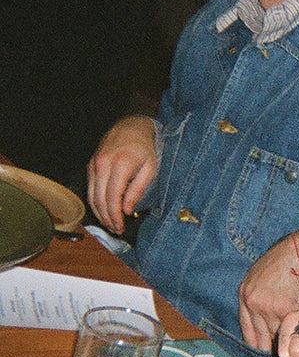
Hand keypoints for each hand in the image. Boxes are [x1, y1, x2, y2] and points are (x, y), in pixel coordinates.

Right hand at [87, 116, 157, 233]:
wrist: (131, 126)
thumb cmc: (145, 148)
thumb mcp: (150, 169)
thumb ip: (137, 190)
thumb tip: (126, 210)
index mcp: (120, 165)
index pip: (112, 198)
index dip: (115, 216)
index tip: (121, 227)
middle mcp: (103, 164)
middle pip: (99, 199)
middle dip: (106, 219)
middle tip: (116, 230)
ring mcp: (94, 164)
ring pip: (91, 195)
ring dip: (99, 213)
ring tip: (110, 224)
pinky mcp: (91, 165)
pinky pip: (90, 188)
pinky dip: (95, 202)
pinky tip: (104, 211)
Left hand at [239, 231, 298, 349]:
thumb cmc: (284, 264)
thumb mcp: (260, 278)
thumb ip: (258, 299)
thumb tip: (263, 322)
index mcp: (245, 296)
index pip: (247, 330)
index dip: (256, 344)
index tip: (262, 353)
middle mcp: (253, 304)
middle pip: (259, 337)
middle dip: (268, 348)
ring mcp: (267, 309)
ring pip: (276, 336)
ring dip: (286, 342)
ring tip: (294, 349)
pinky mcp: (284, 311)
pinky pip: (290, 328)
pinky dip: (297, 332)